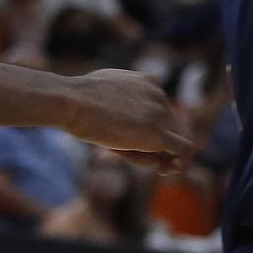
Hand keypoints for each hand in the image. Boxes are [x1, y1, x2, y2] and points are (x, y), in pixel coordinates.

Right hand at [62, 69, 195, 171]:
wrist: (70, 101)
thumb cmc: (75, 98)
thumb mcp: (100, 92)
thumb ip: (115, 101)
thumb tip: (119, 115)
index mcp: (148, 82)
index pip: (154, 112)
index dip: (140, 129)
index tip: (122, 138)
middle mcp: (159, 95)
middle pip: (162, 128)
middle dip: (147, 144)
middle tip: (123, 152)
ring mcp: (160, 113)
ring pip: (166, 141)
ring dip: (146, 154)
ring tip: (120, 152)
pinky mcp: (157, 133)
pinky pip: (182, 149)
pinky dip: (182, 161)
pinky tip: (172, 170)